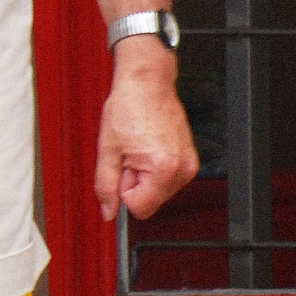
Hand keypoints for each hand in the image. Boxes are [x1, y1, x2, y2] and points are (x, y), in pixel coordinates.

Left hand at [94, 38, 198, 221]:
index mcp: (163, 169)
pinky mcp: (189, 159)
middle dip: (134, 183)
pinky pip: (166, 179)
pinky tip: (148, 146)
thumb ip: (106, 185)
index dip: (123, 191)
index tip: (122, 167)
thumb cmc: (129, 107)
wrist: (147, 83)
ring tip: (138, 148)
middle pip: (150, 202)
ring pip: (158, 192)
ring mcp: (188, 165)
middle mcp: (182, 170)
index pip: (139, 208)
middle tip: (129, 154)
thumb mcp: (107, 150)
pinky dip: (154, 169)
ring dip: (143, 176)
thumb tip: (108, 212)